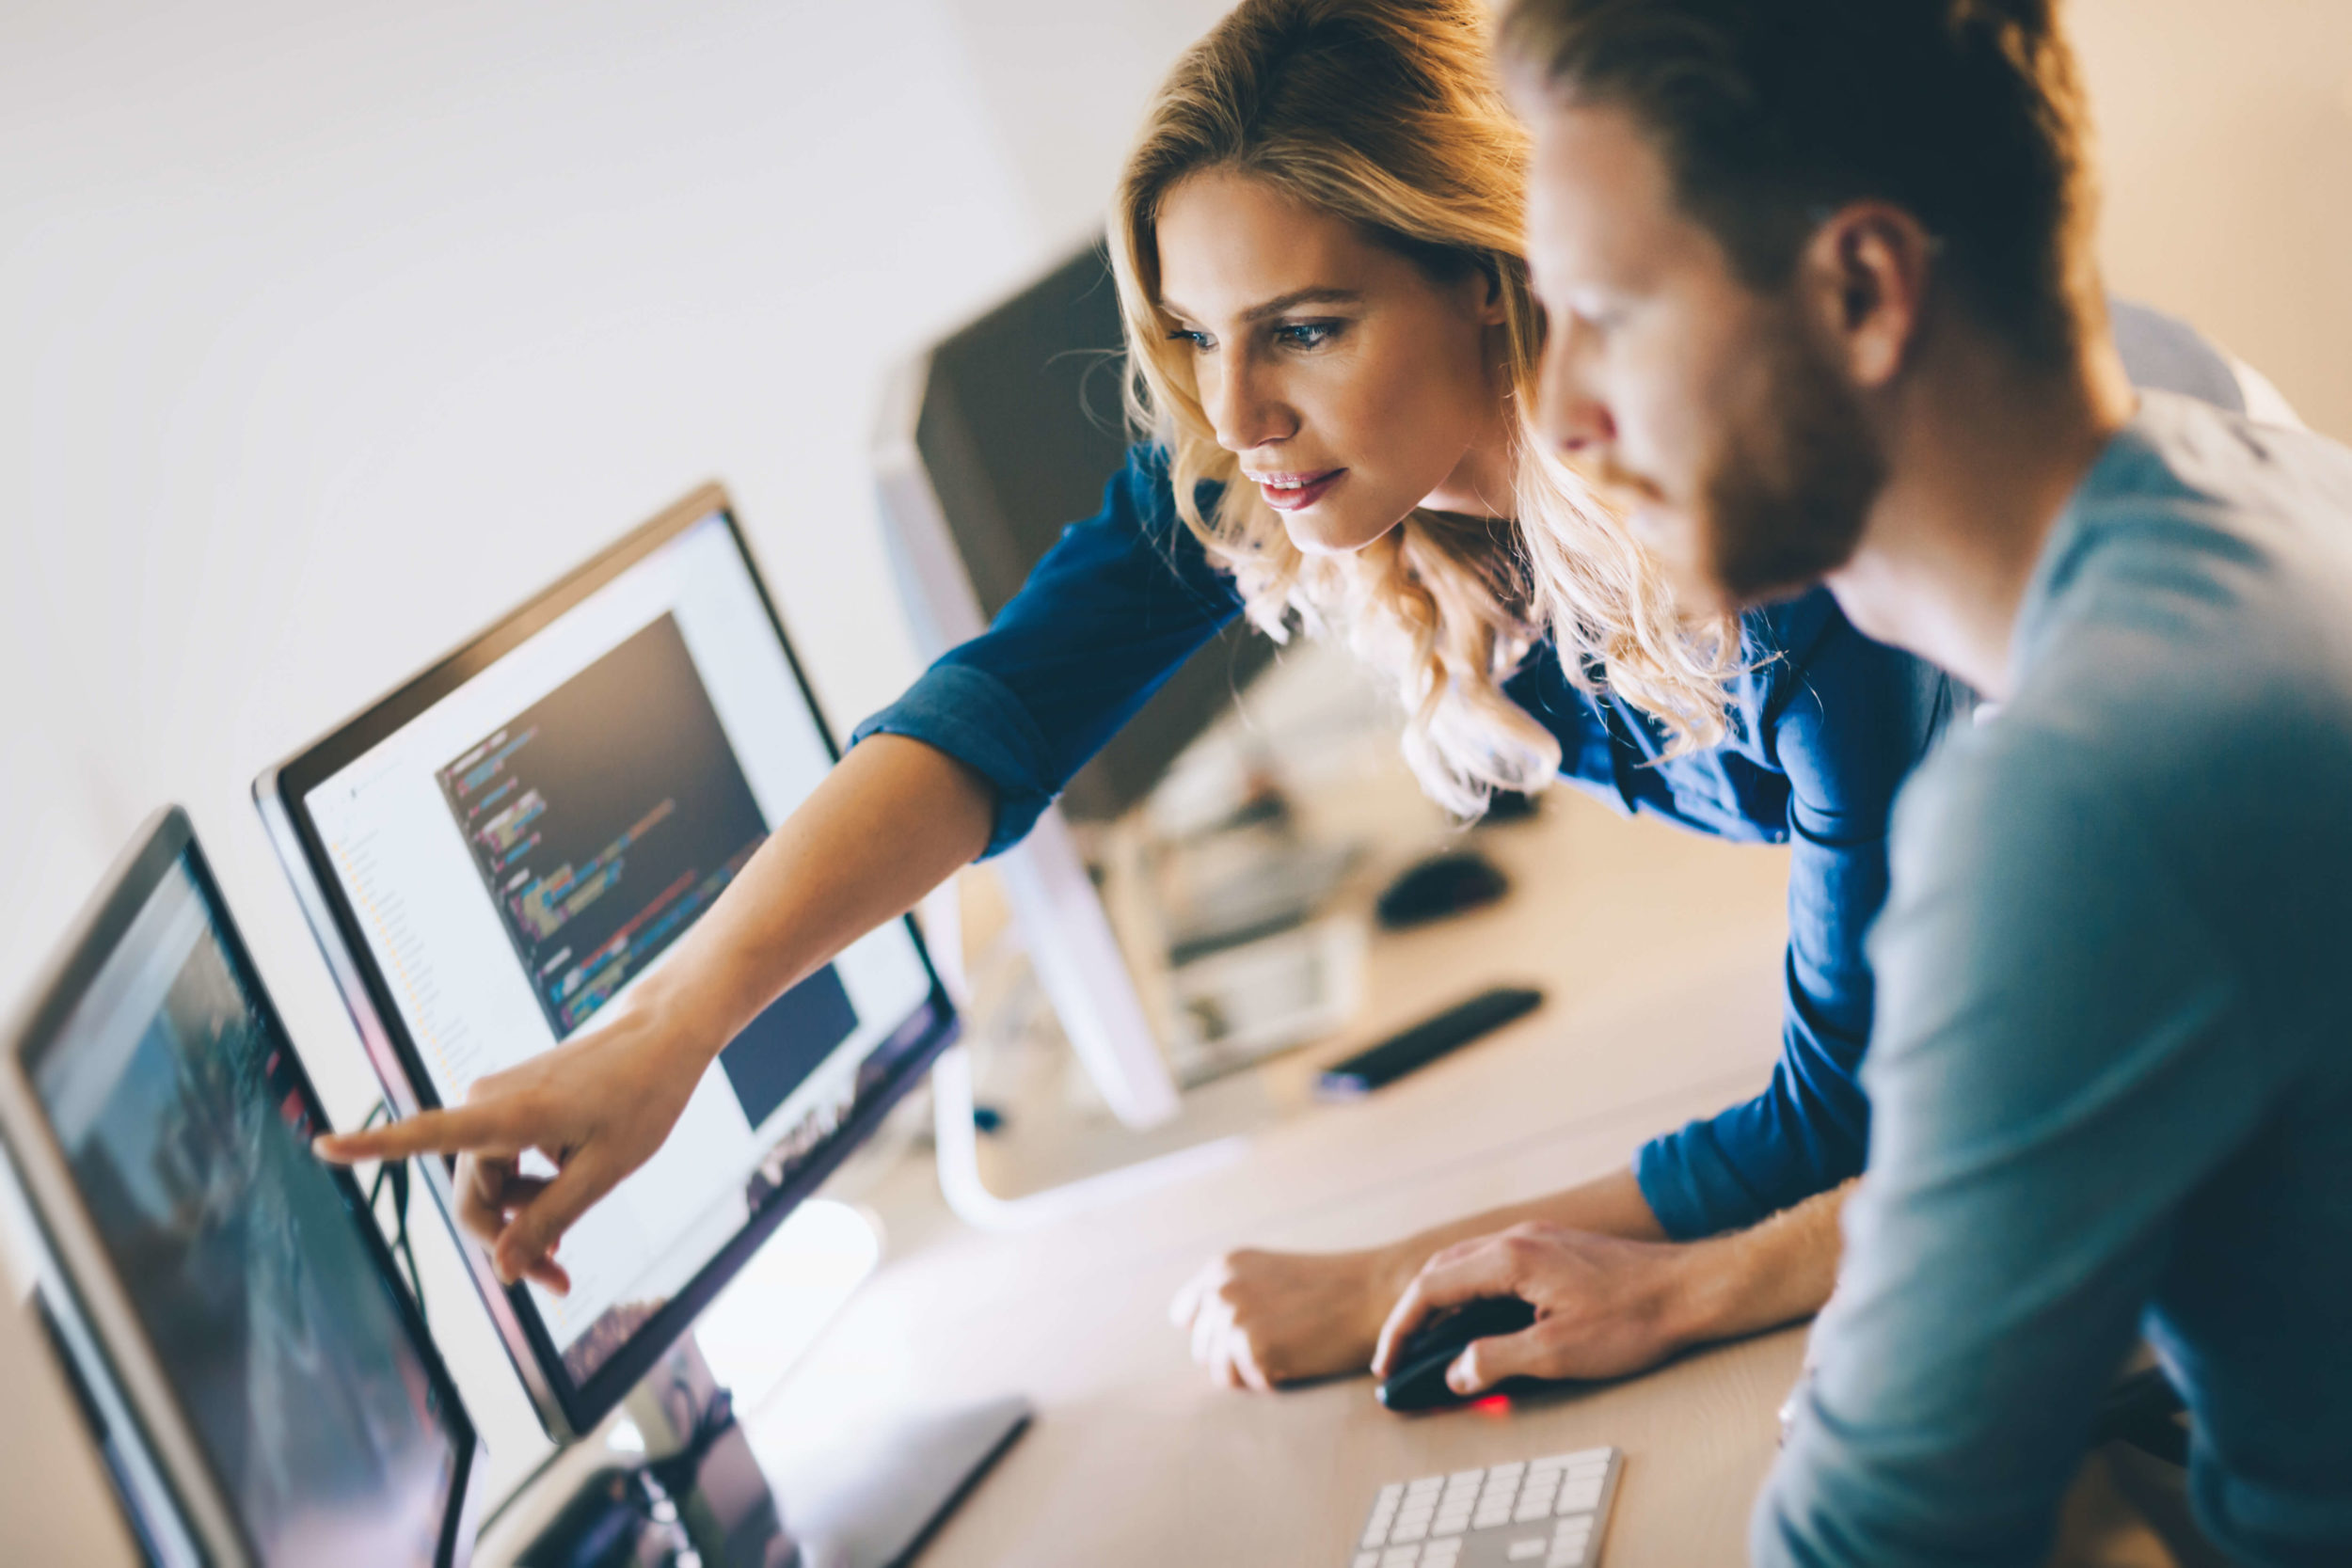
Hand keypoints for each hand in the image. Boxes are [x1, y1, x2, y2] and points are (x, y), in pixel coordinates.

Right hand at [312, 997, 705, 1293]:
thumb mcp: (605, 1172)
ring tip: (567, 1250)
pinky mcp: (512, 1103)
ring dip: (522, 1220)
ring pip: (489, 1184)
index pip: (426, 1133)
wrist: (663, 1036)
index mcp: (509, 1114)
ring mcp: (498, 1101)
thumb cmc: (642, 1097)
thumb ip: (550, 1220)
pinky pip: (504, 1162)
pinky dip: (529, 1190)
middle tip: (558, 1282)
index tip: (321, 1144)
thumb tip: (502, 1273)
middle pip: (472, 1196)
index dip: (373, 1145)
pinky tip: (563, 1205)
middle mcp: (489, 1102)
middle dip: (506, 1243)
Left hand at [1170, 1246, 1405, 1390]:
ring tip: (1291, 1349)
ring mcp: (1233, 1319)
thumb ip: (1232, 1294)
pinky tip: (1301, 1357)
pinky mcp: (1253, 1349)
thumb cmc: (1328, 1290)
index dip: (1213, 1332)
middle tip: (1282, 1341)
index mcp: (1221, 1267)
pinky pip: (1251, 1385)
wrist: (1374, 1293)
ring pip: (1221, 1373)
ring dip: (1254, 1371)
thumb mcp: (1267, 1276)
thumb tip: (1195, 1330)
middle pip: (1204, 1349)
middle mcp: (1219, 1289)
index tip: (1246, 1334)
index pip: (1186, 1315)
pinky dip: (1275, 1381)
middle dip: (1236, 1355)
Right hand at [1371, 1222, 1702, 1398]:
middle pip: (1442, 1270)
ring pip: (1468, 1266)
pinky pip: (1495, 1267)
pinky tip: (1480, 1323)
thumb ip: (1496, 1361)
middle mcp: (1518, 1238)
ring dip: (1443, 1303)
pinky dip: (1472, 1295)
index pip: (1431, 1288)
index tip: (1387, 1363)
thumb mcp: (1558, 1353)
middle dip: (1414, 1314)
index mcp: (1510, 1258)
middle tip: (1399, 1356)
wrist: (1693, 1289)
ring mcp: (1539, 1239)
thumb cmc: (1633, 1320)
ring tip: (1431, 1345)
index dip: (1401, 1329)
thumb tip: (1457, 1374)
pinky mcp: (1557, 1250)